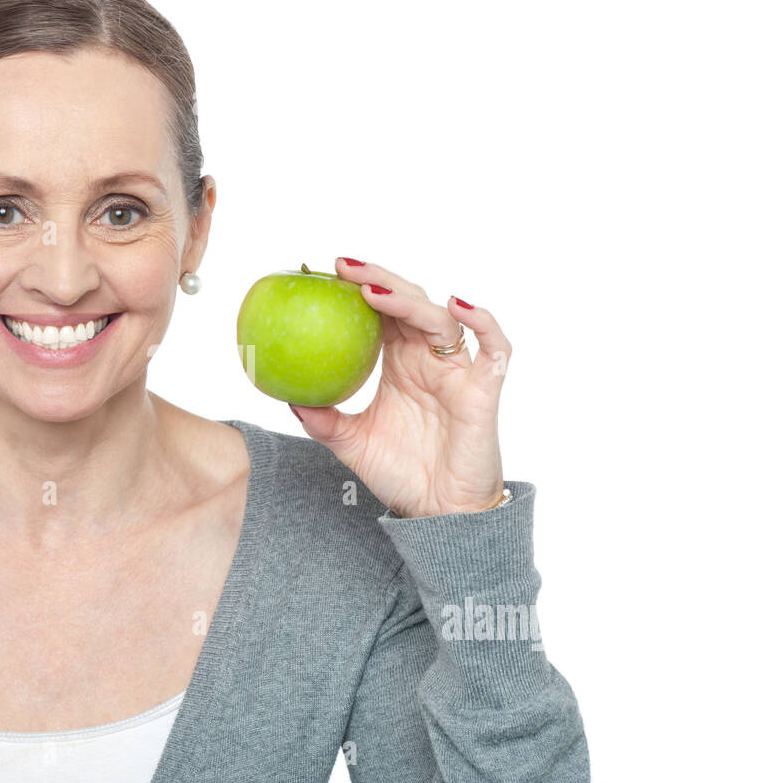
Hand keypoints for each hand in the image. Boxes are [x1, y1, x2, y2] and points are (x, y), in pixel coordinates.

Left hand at [288, 258, 510, 517]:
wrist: (439, 514)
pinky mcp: (483, 389)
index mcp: (399, 364)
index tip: (325, 272)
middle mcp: (429, 359)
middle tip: (342, 268)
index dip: (359, 287)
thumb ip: (323, 420)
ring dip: (408, 300)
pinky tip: (457, 304)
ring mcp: (457, 371)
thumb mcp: (352, 444)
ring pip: (440, 319)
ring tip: (373, 292)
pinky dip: (483, 321)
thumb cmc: (401, 475)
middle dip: (378, 278)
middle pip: (409, 302)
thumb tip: (287, 398)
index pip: (380, 313)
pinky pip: (494, 348)